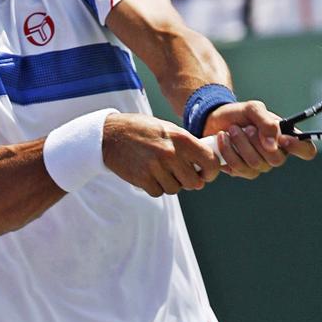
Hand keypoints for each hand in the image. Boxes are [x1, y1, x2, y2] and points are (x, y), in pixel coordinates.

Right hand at [102, 112, 220, 196]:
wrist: (111, 134)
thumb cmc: (142, 130)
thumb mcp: (168, 129)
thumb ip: (186, 145)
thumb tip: (205, 163)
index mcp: (181, 138)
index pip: (210, 161)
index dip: (211, 171)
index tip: (206, 174)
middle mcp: (171, 153)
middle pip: (194, 182)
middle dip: (190, 181)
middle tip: (181, 174)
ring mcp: (156, 167)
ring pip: (176, 189)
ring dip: (171, 183)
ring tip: (160, 169)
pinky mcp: (143, 179)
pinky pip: (159, 192)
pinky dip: (156, 187)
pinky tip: (149, 174)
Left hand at [205, 101, 316, 178]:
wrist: (215, 120)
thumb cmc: (240, 114)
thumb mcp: (253, 109)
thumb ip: (266, 122)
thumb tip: (274, 144)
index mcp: (285, 137)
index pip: (306, 150)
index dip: (299, 148)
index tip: (283, 139)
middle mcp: (276, 154)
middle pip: (277, 160)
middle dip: (258, 142)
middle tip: (247, 127)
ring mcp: (259, 165)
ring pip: (255, 164)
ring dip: (240, 144)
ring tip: (232, 130)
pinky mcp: (242, 171)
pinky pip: (238, 168)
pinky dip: (228, 150)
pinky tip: (223, 138)